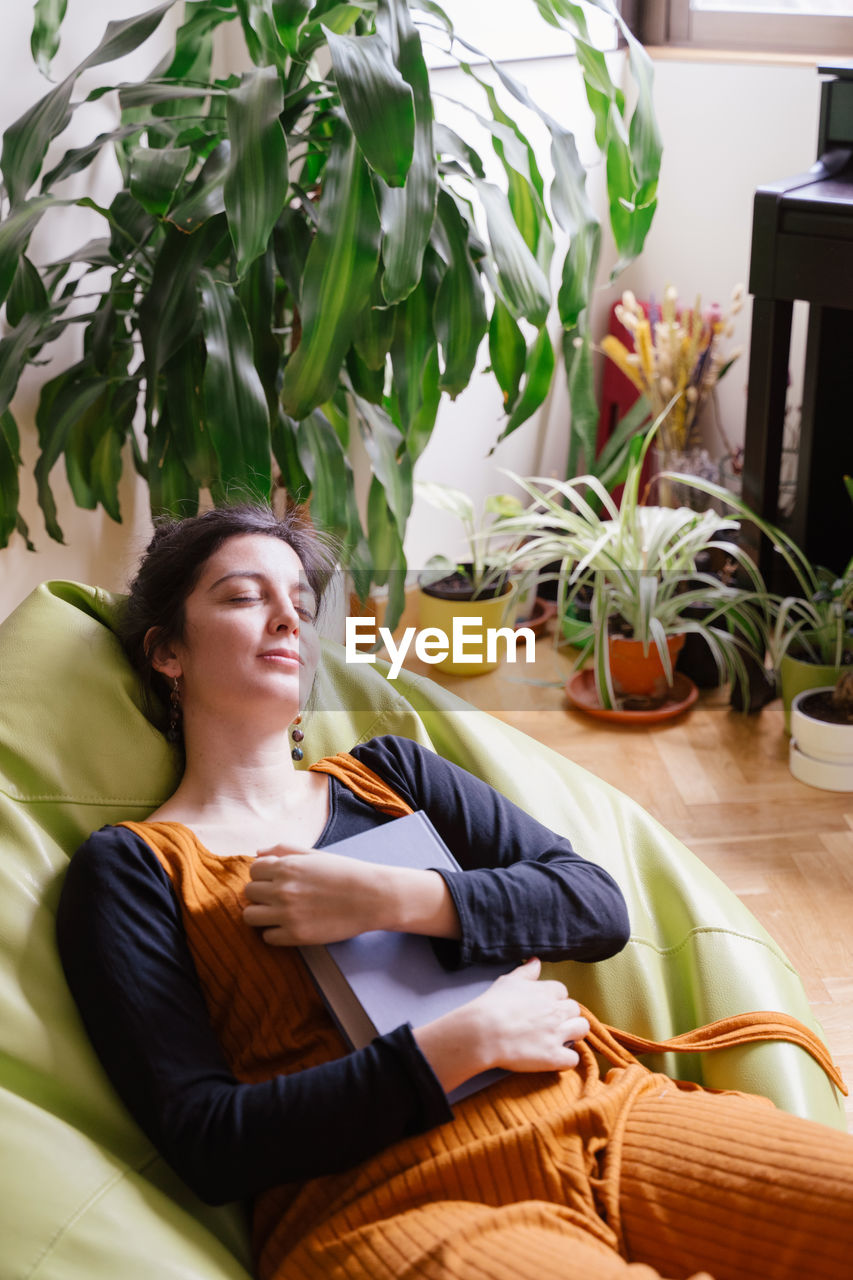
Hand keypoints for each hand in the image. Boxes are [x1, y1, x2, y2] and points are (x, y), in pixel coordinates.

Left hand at [243, 846, 380, 945]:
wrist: (372, 897)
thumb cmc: (345, 873)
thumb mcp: (315, 855)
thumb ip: (285, 850)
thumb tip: (258, 853)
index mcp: (286, 866)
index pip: (253, 870)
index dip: (264, 875)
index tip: (277, 880)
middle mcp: (282, 889)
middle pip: (249, 892)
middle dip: (262, 894)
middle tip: (280, 897)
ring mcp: (287, 914)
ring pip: (250, 916)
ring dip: (261, 914)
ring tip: (279, 913)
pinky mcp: (295, 935)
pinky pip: (267, 937)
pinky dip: (275, 933)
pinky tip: (291, 926)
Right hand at [465, 957, 587, 1073]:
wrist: (484, 1032)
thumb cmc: (492, 1005)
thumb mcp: (508, 981)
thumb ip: (526, 972)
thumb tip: (536, 961)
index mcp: (546, 991)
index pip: (562, 991)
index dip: (553, 999)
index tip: (543, 1006)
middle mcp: (556, 1011)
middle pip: (575, 1009)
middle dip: (565, 1015)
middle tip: (550, 1023)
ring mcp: (557, 1034)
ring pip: (582, 1029)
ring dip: (573, 1034)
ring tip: (558, 1039)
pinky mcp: (554, 1057)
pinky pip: (573, 1059)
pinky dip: (566, 1060)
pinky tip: (553, 1058)